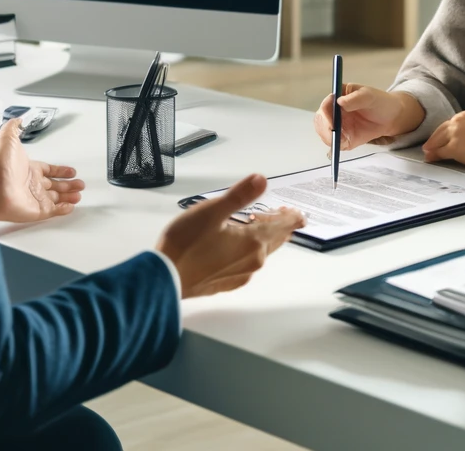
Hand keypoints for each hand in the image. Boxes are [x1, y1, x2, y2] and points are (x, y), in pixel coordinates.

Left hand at [0, 118, 84, 222]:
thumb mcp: (7, 138)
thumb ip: (14, 127)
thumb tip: (18, 119)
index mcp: (28, 169)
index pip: (48, 171)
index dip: (60, 171)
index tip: (71, 171)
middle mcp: (31, 184)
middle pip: (54, 186)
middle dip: (67, 185)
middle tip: (80, 184)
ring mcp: (33, 199)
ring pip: (55, 199)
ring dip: (68, 196)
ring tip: (78, 194)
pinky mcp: (34, 211)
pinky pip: (52, 211)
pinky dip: (62, 210)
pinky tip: (71, 206)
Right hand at [156, 174, 304, 297]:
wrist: (165, 279)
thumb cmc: (186, 244)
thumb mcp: (212, 211)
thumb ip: (240, 196)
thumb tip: (262, 180)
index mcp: (252, 242)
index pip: (282, 227)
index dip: (292, 218)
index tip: (300, 214)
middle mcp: (252, 261)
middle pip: (274, 240)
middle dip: (279, 226)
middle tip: (280, 213)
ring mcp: (240, 275)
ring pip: (261, 252)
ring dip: (263, 237)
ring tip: (255, 225)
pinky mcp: (227, 283)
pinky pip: (247, 264)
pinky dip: (248, 251)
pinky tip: (236, 246)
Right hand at [314, 84, 424, 149]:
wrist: (392, 116)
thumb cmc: (380, 101)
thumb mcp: (369, 96)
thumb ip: (355, 99)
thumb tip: (340, 102)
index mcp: (338, 98)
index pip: (325, 106)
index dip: (325, 114)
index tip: (332, 121)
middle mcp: (335, 112)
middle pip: (320, 121)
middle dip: (324, 128)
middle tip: (334, 133)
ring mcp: (339, 126)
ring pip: (325, 134)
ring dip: (329, 138)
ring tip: (342, 139)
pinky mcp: (346, 138)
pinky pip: (336, 144)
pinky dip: (336, 146)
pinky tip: (344, 144)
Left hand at [422, 109, 464, 174]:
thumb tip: (451, 142)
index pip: (447, 125)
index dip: (440, 135)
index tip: (434, 141)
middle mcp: (458, 120)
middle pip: (439, 132)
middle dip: (433, 142)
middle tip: (427, 149)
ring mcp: (456, 133)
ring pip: (437, 142)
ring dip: (432, 150)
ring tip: (428, 156)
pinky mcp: (455, 147)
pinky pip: (440, 153)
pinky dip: (435, 157)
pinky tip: (431, 160)